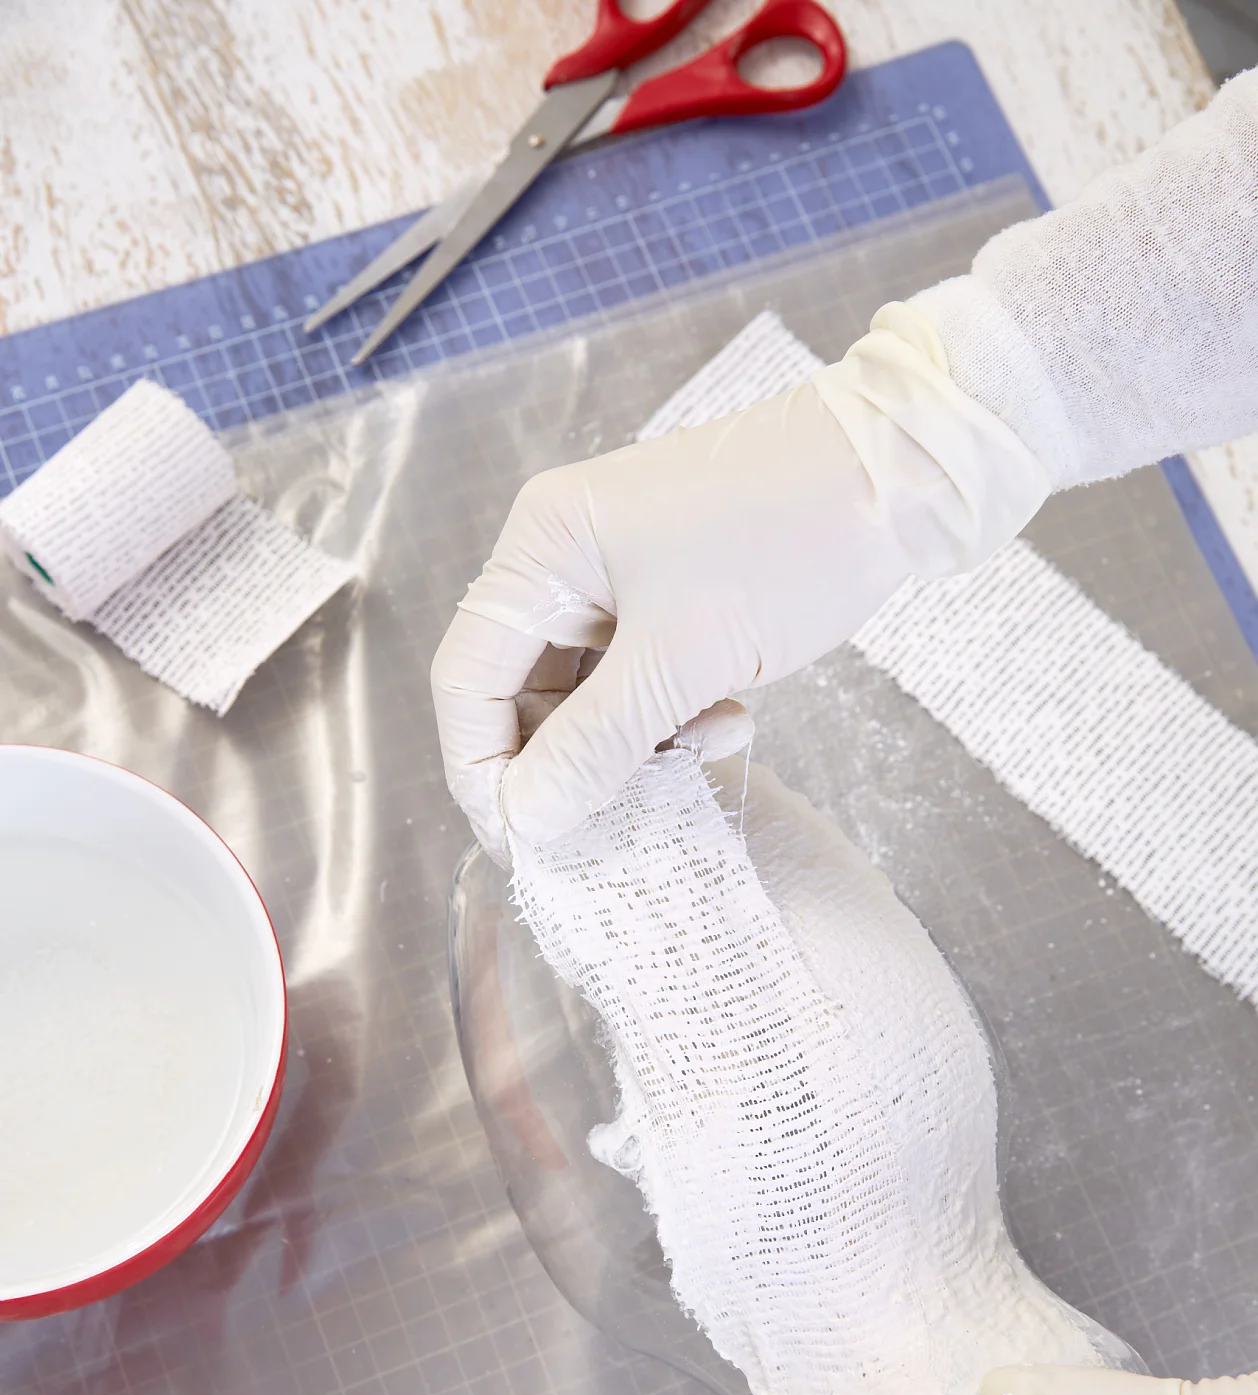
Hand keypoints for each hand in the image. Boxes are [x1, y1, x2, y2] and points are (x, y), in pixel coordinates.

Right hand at [431, 307, 1048, 857]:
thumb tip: (526, 822)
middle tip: (620, 819)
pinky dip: (674, 717)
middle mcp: (565, 558)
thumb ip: (595, 746)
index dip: (484, 771)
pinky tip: (731, 721)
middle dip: (569, 764)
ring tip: (700, 752)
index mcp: (542, 549)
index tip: (525, 844)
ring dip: (633, 746)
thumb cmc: (790, 541)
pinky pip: (641, 680)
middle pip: (523, 693)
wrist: (910, 470)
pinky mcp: (675, 593)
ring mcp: (621, 575)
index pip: (467, 680)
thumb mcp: (683, 659)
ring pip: (588, 696)